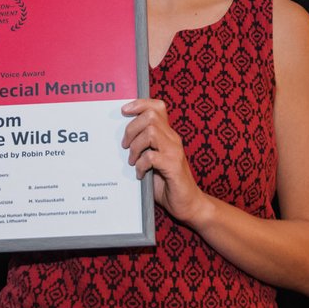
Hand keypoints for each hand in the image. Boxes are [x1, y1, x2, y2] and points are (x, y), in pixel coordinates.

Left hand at [121, 98, 208, 224]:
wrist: (189, 204)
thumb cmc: (167, 183)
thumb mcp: (153, 161)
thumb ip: (144, 148)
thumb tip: (120, 141)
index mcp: (168, 135)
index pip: (158, 107)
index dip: (140, 104)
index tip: (124, 110)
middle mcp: (173, 139)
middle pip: (151, 116)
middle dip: (132, 128)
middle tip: (125, 145)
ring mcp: (174, 152)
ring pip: (151, 132)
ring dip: (136, 146)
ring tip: (132, 160)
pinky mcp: (173, 167)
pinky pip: (151, 156)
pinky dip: (141, 164)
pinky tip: (140, 174)